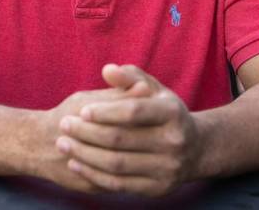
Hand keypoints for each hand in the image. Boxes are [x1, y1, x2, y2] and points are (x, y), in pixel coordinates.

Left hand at [55, 64, 201, 196]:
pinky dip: (93, 175)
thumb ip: (130, 77)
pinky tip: (75, 164)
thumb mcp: (153, 89)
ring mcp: (167, 168)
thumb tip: (107, 70)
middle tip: (64, 125)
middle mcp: (173, 142)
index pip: (133, 112)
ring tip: (63, 143)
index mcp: (172, 113)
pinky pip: (119, 184)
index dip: (105, 112)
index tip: (82, 111)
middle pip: (120, 139)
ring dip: (84, 155)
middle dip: (86, 132)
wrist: (194, 149)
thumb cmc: (163, 112)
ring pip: (116, 164)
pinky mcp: (157, 188)